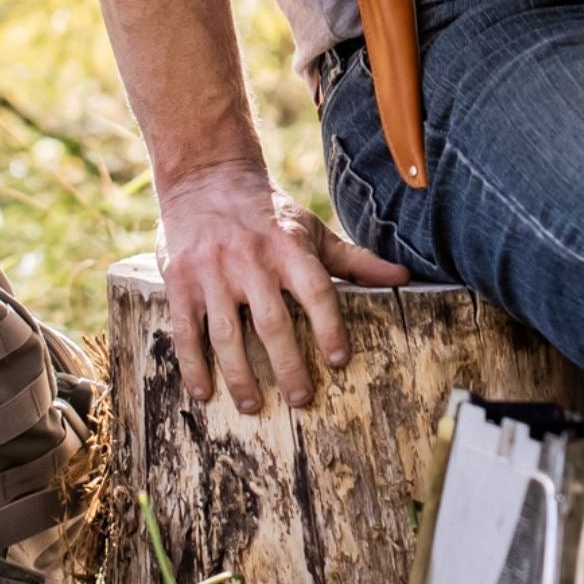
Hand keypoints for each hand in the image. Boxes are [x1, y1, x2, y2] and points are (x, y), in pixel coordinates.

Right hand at [154, 156, 409, 412]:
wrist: (207, 178)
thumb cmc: (270, 213)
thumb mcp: (312, 230)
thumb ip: (354, 260)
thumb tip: (403, 276)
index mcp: (289, 246)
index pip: (316, 291)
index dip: (330, 328)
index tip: (339, 361)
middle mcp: (251, 259)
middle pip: (272, 323)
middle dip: (288, 365)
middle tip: (301, 398)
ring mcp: (212, 272)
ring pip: (226, 334)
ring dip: (240, 376)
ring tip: (253, 405)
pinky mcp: (180, 281)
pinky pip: (186, 331)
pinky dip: (194, 365)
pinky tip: (204, 393)